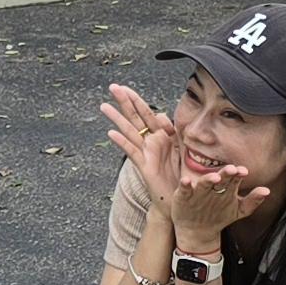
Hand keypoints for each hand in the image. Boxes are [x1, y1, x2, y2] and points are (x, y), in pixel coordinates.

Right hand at [98, 83, 180, 199]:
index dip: (136, 100)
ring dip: (117, 118)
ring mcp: (145, 153)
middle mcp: (150, 142)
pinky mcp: (144, 166)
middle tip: (112, 87)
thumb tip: (159, 113)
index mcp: (160, 136)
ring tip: (104, 106)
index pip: (146, 113)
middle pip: (135, 118)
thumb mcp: (181, 147)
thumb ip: (172, 130)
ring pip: (129, 132)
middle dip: (124, 102)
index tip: (125, 87)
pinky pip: (132, 152)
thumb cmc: (180, 174)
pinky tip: (111, 134)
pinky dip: (122, 142)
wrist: (178, 197)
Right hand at [168, 161, 269, 245]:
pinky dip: (185, 184)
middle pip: (220, 177)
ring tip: (215, 177)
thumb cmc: (219, 216)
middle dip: (226, 173)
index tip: (244, 172)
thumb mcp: (238, 211)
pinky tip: (186, 181)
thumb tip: (267, 190)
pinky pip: (184, 189)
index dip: (238, 174)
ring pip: (204, 182)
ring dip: (208, 178)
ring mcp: (198, 190)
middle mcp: (213, 186)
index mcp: (226, 187)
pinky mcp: (184, 196)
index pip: (234, 178)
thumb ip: (253, 201)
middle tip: (232, 169)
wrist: (198, 231)